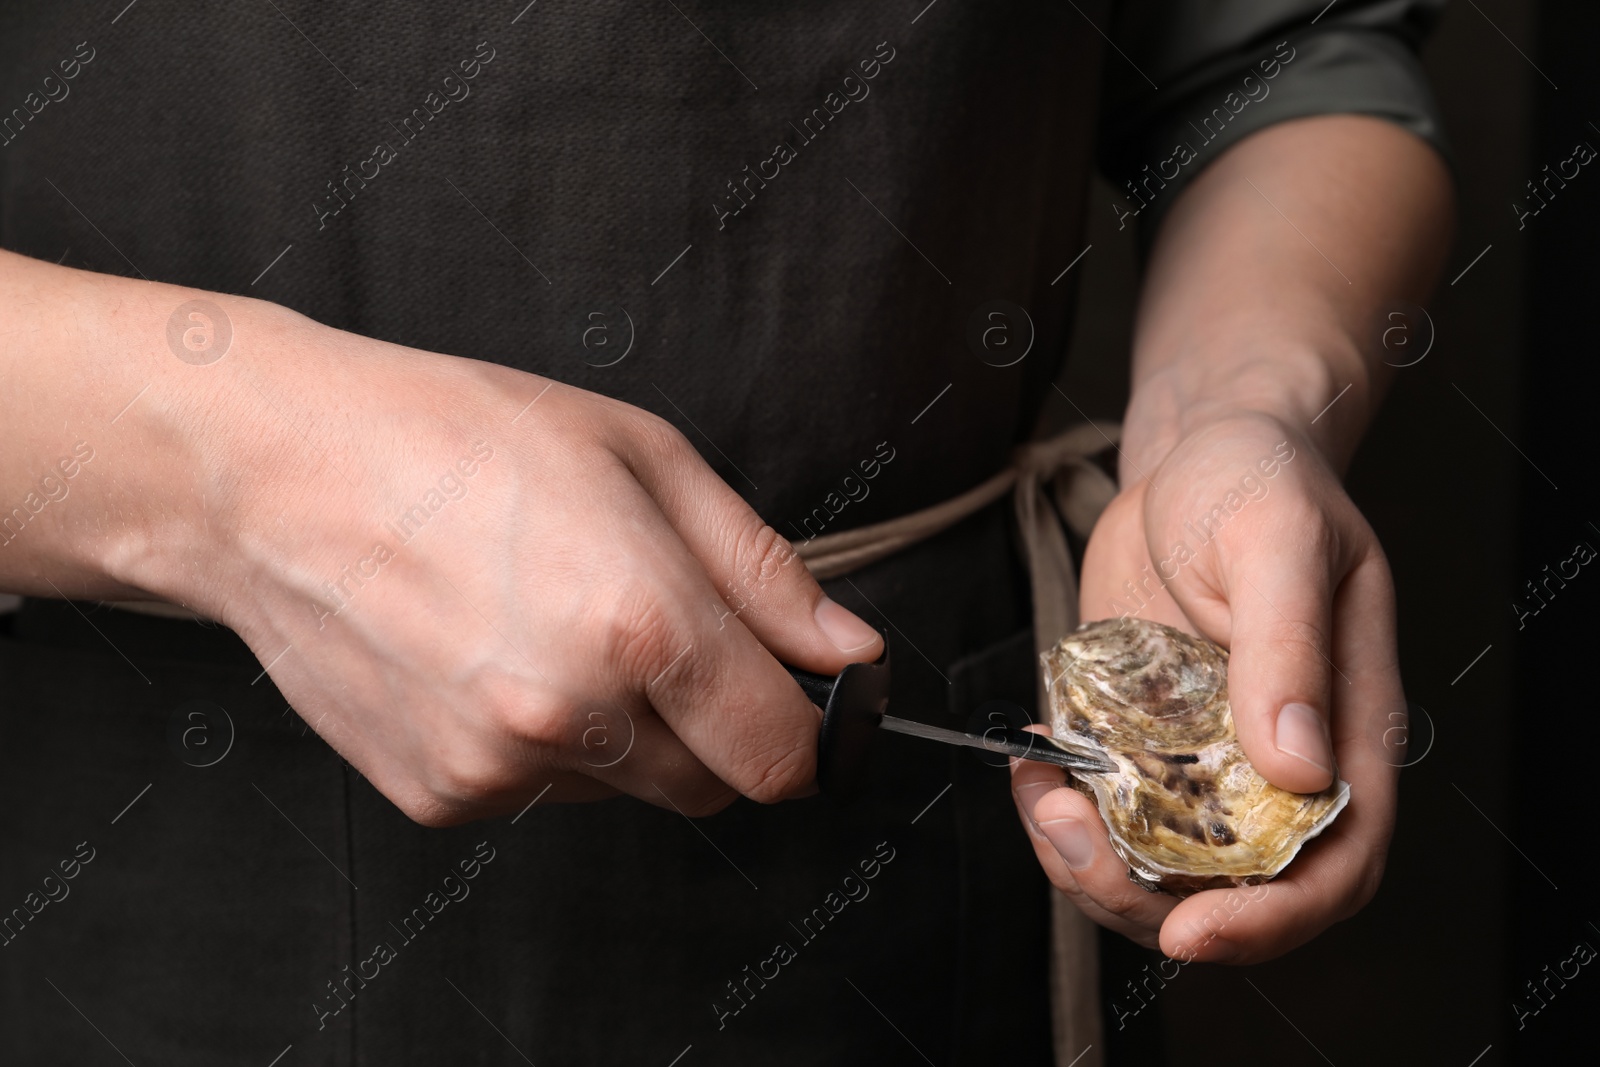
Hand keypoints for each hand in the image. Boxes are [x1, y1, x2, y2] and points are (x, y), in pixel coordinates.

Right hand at [132, 300, 882, 824]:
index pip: (784, 754)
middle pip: (715, 788)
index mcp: (641, 623)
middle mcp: (571, 717)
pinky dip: (544, 744)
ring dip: (626, 731)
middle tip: (668, 633)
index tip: (808, 697)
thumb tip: (848, 650)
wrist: (273, 474)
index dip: (813, 729)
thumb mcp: (643, 458)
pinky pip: (541, 792)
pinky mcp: (439, 796)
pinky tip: (493, 655)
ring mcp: (498, 768)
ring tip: (553, 619)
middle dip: (721, 727)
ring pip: (627, 789)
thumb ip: (764, 573)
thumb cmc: (453, 436)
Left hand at [1010, 412, 1401, 962]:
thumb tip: (1297, 764)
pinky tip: (1031, 759)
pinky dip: (1059, 810)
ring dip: (1087, 862)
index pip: (1333, 868)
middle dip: (1145, 900)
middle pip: (1231, 893)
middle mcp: (1276, 767)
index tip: (1188, 932)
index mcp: (1344, 734)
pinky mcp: (1141, 741)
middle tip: (1068, 832)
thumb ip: (1287, 648)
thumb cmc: (1258, 478)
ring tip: (1038, 791)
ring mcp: (1203, 761)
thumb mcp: (1277, 541)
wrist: (1195, 451)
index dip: (1270, 922)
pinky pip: (1104, 812)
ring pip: (1155, 869)